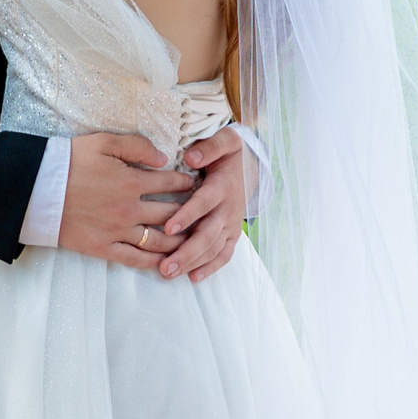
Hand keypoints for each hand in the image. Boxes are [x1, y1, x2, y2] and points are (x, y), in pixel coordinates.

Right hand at [55, 132, 196, 271]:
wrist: (35, 189)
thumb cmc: (68, 161)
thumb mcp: (103, 142)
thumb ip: (137, 147)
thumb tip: (163, 159)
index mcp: (132, 181)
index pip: (171, 183)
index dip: (188, 183)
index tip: (198, 184)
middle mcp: (129, 209)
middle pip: (171, 213)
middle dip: (192, 213)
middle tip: (204, 213)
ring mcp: (117, 231)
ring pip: (159, 240)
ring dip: (180, 241)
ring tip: (194, 240)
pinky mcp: (103, 247)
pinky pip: (135, 259)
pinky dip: (154, 263)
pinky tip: (168, 263)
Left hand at [156, 128, 249, 282]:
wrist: (252, 166)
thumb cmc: (230, 154)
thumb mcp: (226, 141)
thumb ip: (210, 147)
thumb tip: (190, 156)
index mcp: (223, 186)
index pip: (204, 203)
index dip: (188, 216)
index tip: (168, 228)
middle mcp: (228, 209)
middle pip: (208, 234)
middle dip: (187, 252)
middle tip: (165, 265)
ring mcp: (232, 224)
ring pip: (213, 248)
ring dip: (193, 263)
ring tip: (169, 273)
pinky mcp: (233, 233)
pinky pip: (225, 254)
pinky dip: (211, 267)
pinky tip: (193, 278)